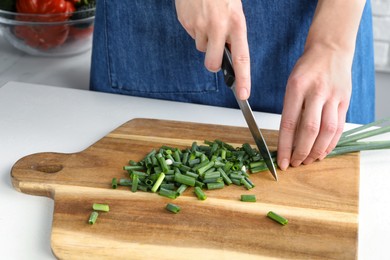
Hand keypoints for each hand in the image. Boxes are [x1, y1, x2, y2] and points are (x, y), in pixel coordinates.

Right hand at [174, 0, 250, 99]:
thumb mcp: (235, 10)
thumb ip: (233, 31)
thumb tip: (230, 52)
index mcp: (236, 22)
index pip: (241, 57)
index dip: (243, 79)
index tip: (243, 95)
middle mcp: (218, 27)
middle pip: (212, 63)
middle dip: (212, 63)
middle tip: (214, 50)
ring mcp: (199, 25)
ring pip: (201, 47)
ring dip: (204, 40)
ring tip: (207, 20)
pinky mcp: (186, 22)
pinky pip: (191, 34)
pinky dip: (195, 29)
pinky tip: (198, 15)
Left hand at [277, 44, 352, 169]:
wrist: (330, 50)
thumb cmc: (306, 69)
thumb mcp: (291, 85)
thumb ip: (291, 110)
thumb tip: (289, 140)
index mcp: (296, 88)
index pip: (288, 123)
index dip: (285, 146)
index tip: (282, 161)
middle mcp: (315, 92)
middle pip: (309, 130)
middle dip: (301, 152)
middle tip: (295, 164)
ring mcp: (332, 96)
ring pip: (326, 131)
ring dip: (317, 150)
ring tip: (308, 161)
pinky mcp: (345, 100)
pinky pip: (339, 127)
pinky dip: (331, 143)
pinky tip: (323, 151)